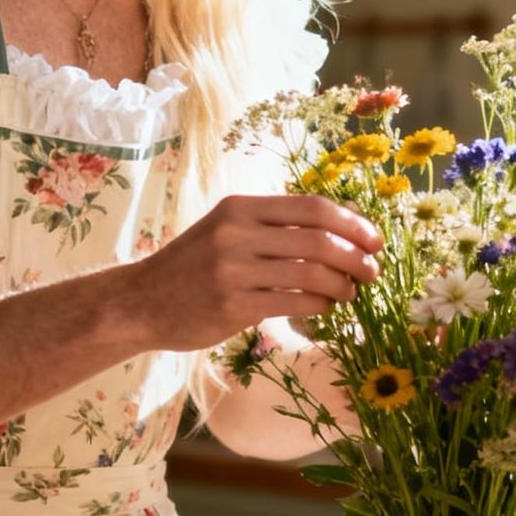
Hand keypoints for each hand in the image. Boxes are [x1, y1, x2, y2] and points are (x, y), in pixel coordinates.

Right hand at [129, 194, 383, 352]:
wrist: (141, 301)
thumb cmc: (192, 266)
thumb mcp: (226, 230)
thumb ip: (272, 226)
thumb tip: (339, 228)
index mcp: (241, 208)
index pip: (313, 207)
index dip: (352, 224)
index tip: (374, 240)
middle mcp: (237, 233)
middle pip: (319, 240)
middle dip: (356, 257)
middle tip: (372, 271)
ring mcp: (234, 270)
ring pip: (311, 273)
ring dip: (343, 285)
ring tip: (352, 293)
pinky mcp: (233, 306)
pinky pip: (294, 303)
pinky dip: (321, 305)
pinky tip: (326, 308)